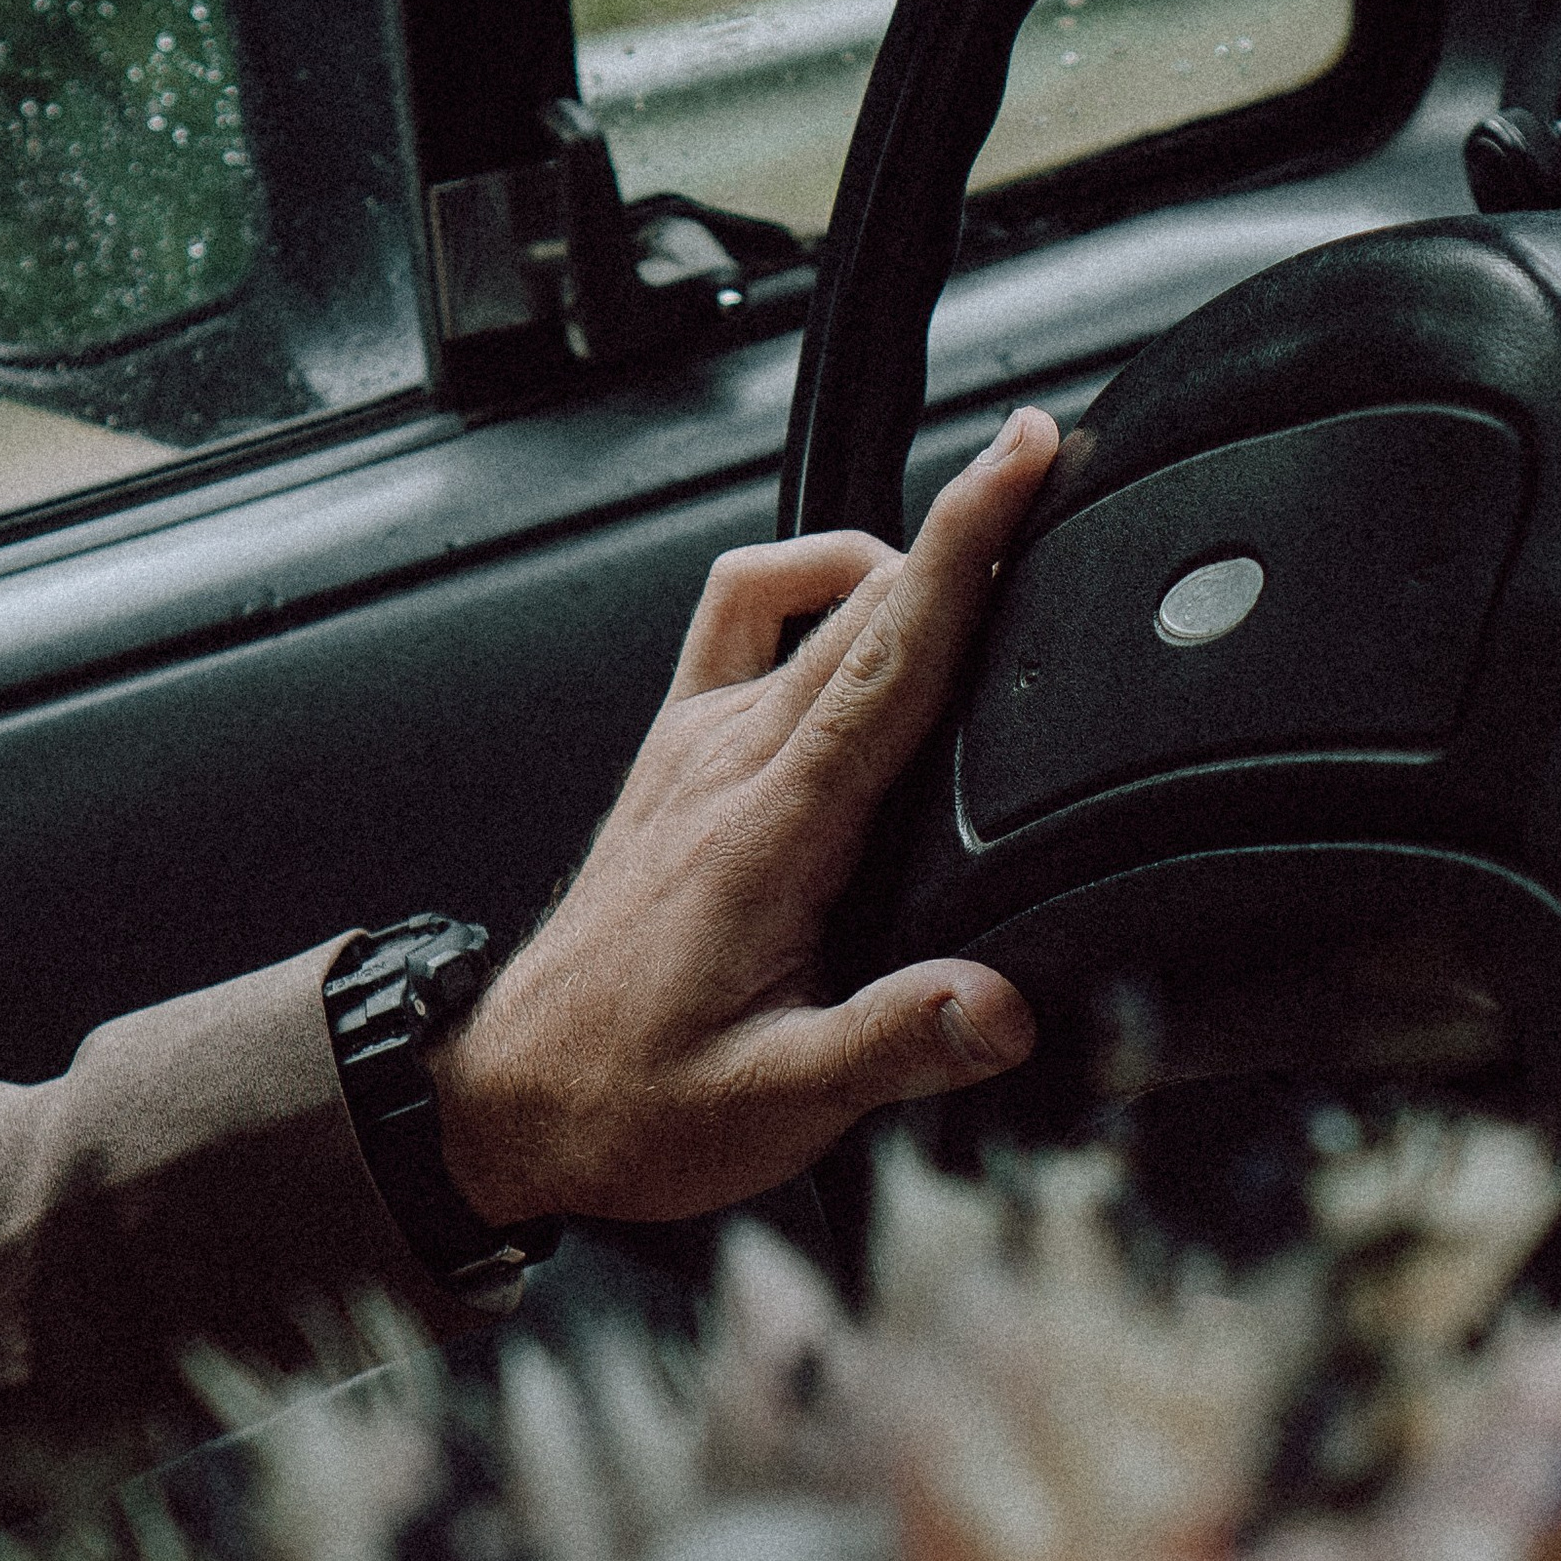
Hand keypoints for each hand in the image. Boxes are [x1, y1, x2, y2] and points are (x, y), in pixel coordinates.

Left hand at [430, 407, 1058, 1226]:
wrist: (508, 1100)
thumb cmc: (632, 1102)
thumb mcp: (774, 1102)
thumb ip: (893, 1047)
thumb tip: (998, 1009)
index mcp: (774, 831)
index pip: (889, 654)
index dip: (966, 545)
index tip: (1023, 459)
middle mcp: (730, 764)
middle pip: (867, 605)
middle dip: (965, 527)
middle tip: (1051, 478)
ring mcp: (697, 748)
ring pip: (811, 604)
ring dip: (898, 560)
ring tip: (983, 552)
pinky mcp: (677, 755)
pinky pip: (739, 620)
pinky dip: (808, 588)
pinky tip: (858, 615)